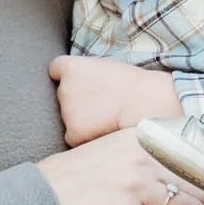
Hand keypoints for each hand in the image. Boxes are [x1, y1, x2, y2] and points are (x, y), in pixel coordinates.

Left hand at [49, 54, 183, 144]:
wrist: (148, 106)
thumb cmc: (135, 86)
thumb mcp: (107, 66)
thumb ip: (87, 73)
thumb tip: (80, 84)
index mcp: (71, 68)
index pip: (55, 69)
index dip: (66, 76)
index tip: (78, 81)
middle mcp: (64, 89)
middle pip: (64, 96)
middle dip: (78, 101)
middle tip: (103, 103)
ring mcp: (66, 113)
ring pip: (70, 119)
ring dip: (83, 120)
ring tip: (108, 117)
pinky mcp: (73, 134)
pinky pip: (74, 138)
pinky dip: (86, 137)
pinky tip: (104, 130)